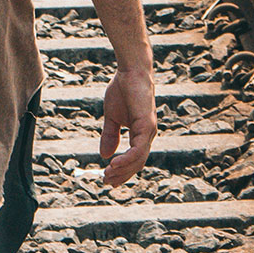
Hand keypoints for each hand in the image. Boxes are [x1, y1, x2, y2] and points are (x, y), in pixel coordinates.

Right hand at [100, 63, 155, 185]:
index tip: (108, 179)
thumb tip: (104, 155)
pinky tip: (114, 163)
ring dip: (123, 170)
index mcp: (141, 134)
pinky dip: (127, 158)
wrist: (130, 71)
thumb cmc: (122, 90)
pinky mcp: (146, 124)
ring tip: (108, 175)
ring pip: (138, 159)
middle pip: (137, 163)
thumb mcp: (112, 117)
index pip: (134, 159)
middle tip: (106, 181)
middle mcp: (148, 135)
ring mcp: (149, 130)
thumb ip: (110, 135)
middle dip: (122, 174)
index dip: (122, 171)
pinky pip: (138, 149)